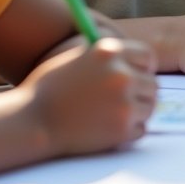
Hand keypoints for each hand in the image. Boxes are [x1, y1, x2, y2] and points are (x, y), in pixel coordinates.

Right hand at [24, 37, 156, 154]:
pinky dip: (129, 131)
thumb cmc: (49, 89)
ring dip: (136, 113)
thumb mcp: (74, 57)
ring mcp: (124, 103)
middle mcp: (121, 74)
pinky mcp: (123, 129)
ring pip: (150, 107)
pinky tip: (108, 128)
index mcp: (109, 51)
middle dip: (141, 93)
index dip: (144, 67)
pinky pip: (141, 129)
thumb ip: (104, 55)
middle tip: (124, 101)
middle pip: (153, 84)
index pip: (147, 56)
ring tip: (112, 115)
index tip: (138, 76)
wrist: (32, 121)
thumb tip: (131, 56)